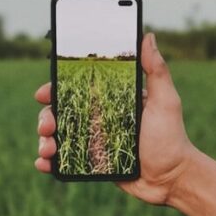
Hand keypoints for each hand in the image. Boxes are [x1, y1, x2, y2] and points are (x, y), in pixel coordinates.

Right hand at [34, 33, 197, 204]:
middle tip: (47, 125)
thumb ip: (156, 70)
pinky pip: (64, 161)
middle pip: (60, 112)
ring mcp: (93, 142)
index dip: (56, 88)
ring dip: (44, 140)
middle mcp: (98, 119)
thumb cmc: (171, 137)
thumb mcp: (165, 101)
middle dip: (46, 117)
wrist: (172, 179)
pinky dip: (49, 162)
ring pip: (58, 136)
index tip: (44, 92)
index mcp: (111, 100)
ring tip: (47, 149)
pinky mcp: (92, 164)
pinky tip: (45, 163)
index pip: (77, 88)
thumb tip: (148, 36)